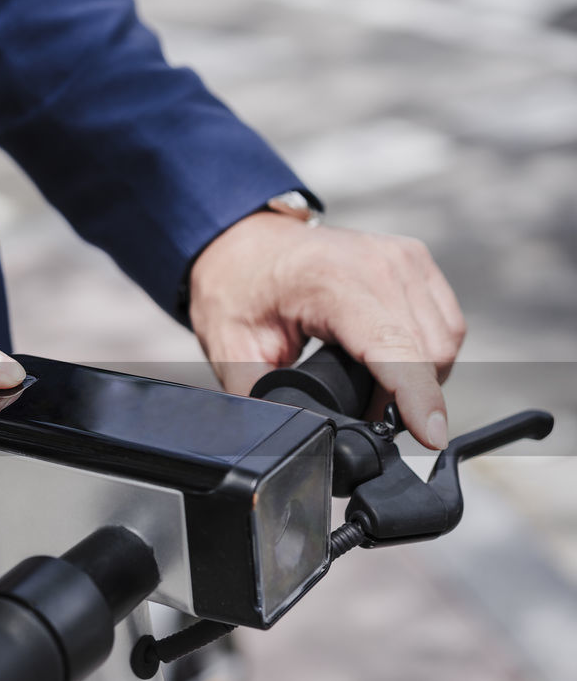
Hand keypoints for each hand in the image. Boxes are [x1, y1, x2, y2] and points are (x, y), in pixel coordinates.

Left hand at [189, 212, 465, 448]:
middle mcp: (378, 264)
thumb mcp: (234, 349)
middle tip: (368, 416)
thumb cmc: (237, 287)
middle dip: (409, 398)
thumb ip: (265, 395)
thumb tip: (289, 433)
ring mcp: (402, 258)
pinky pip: (444, 320)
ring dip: (423, 376)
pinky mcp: (414, 260)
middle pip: (428, 351)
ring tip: (376, 391)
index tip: (432, 437)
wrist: (245, 243)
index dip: (417, 397)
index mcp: (333, 283)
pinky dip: (428, 352)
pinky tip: (393, 364)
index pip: (394, 347)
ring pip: (444, 339)